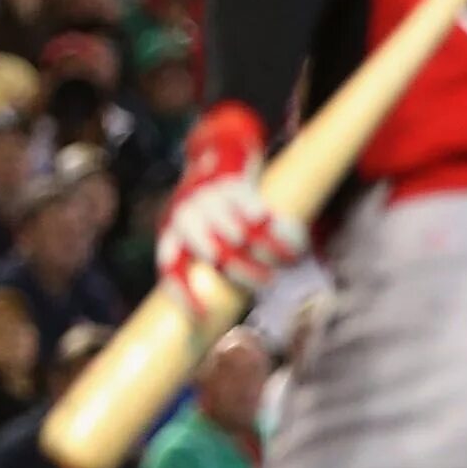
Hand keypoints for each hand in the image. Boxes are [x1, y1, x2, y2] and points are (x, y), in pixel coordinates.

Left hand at [156, 101, 306, 317]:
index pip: (171, 268)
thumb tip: (223, 309)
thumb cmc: (210, 206)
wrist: (217, 150)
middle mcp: (186, 214)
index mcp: (172, 231)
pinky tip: (295, 242)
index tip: (202, 317)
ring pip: (240, 236)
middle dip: (244, 273)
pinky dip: (278, 231)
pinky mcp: (234, 185)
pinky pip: (259, 214)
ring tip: (288, 263)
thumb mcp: (195, 229)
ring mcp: (210, 199)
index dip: (184, 295)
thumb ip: (206, 261)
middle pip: (215, 255)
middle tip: (268, 283)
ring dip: (267, 254)